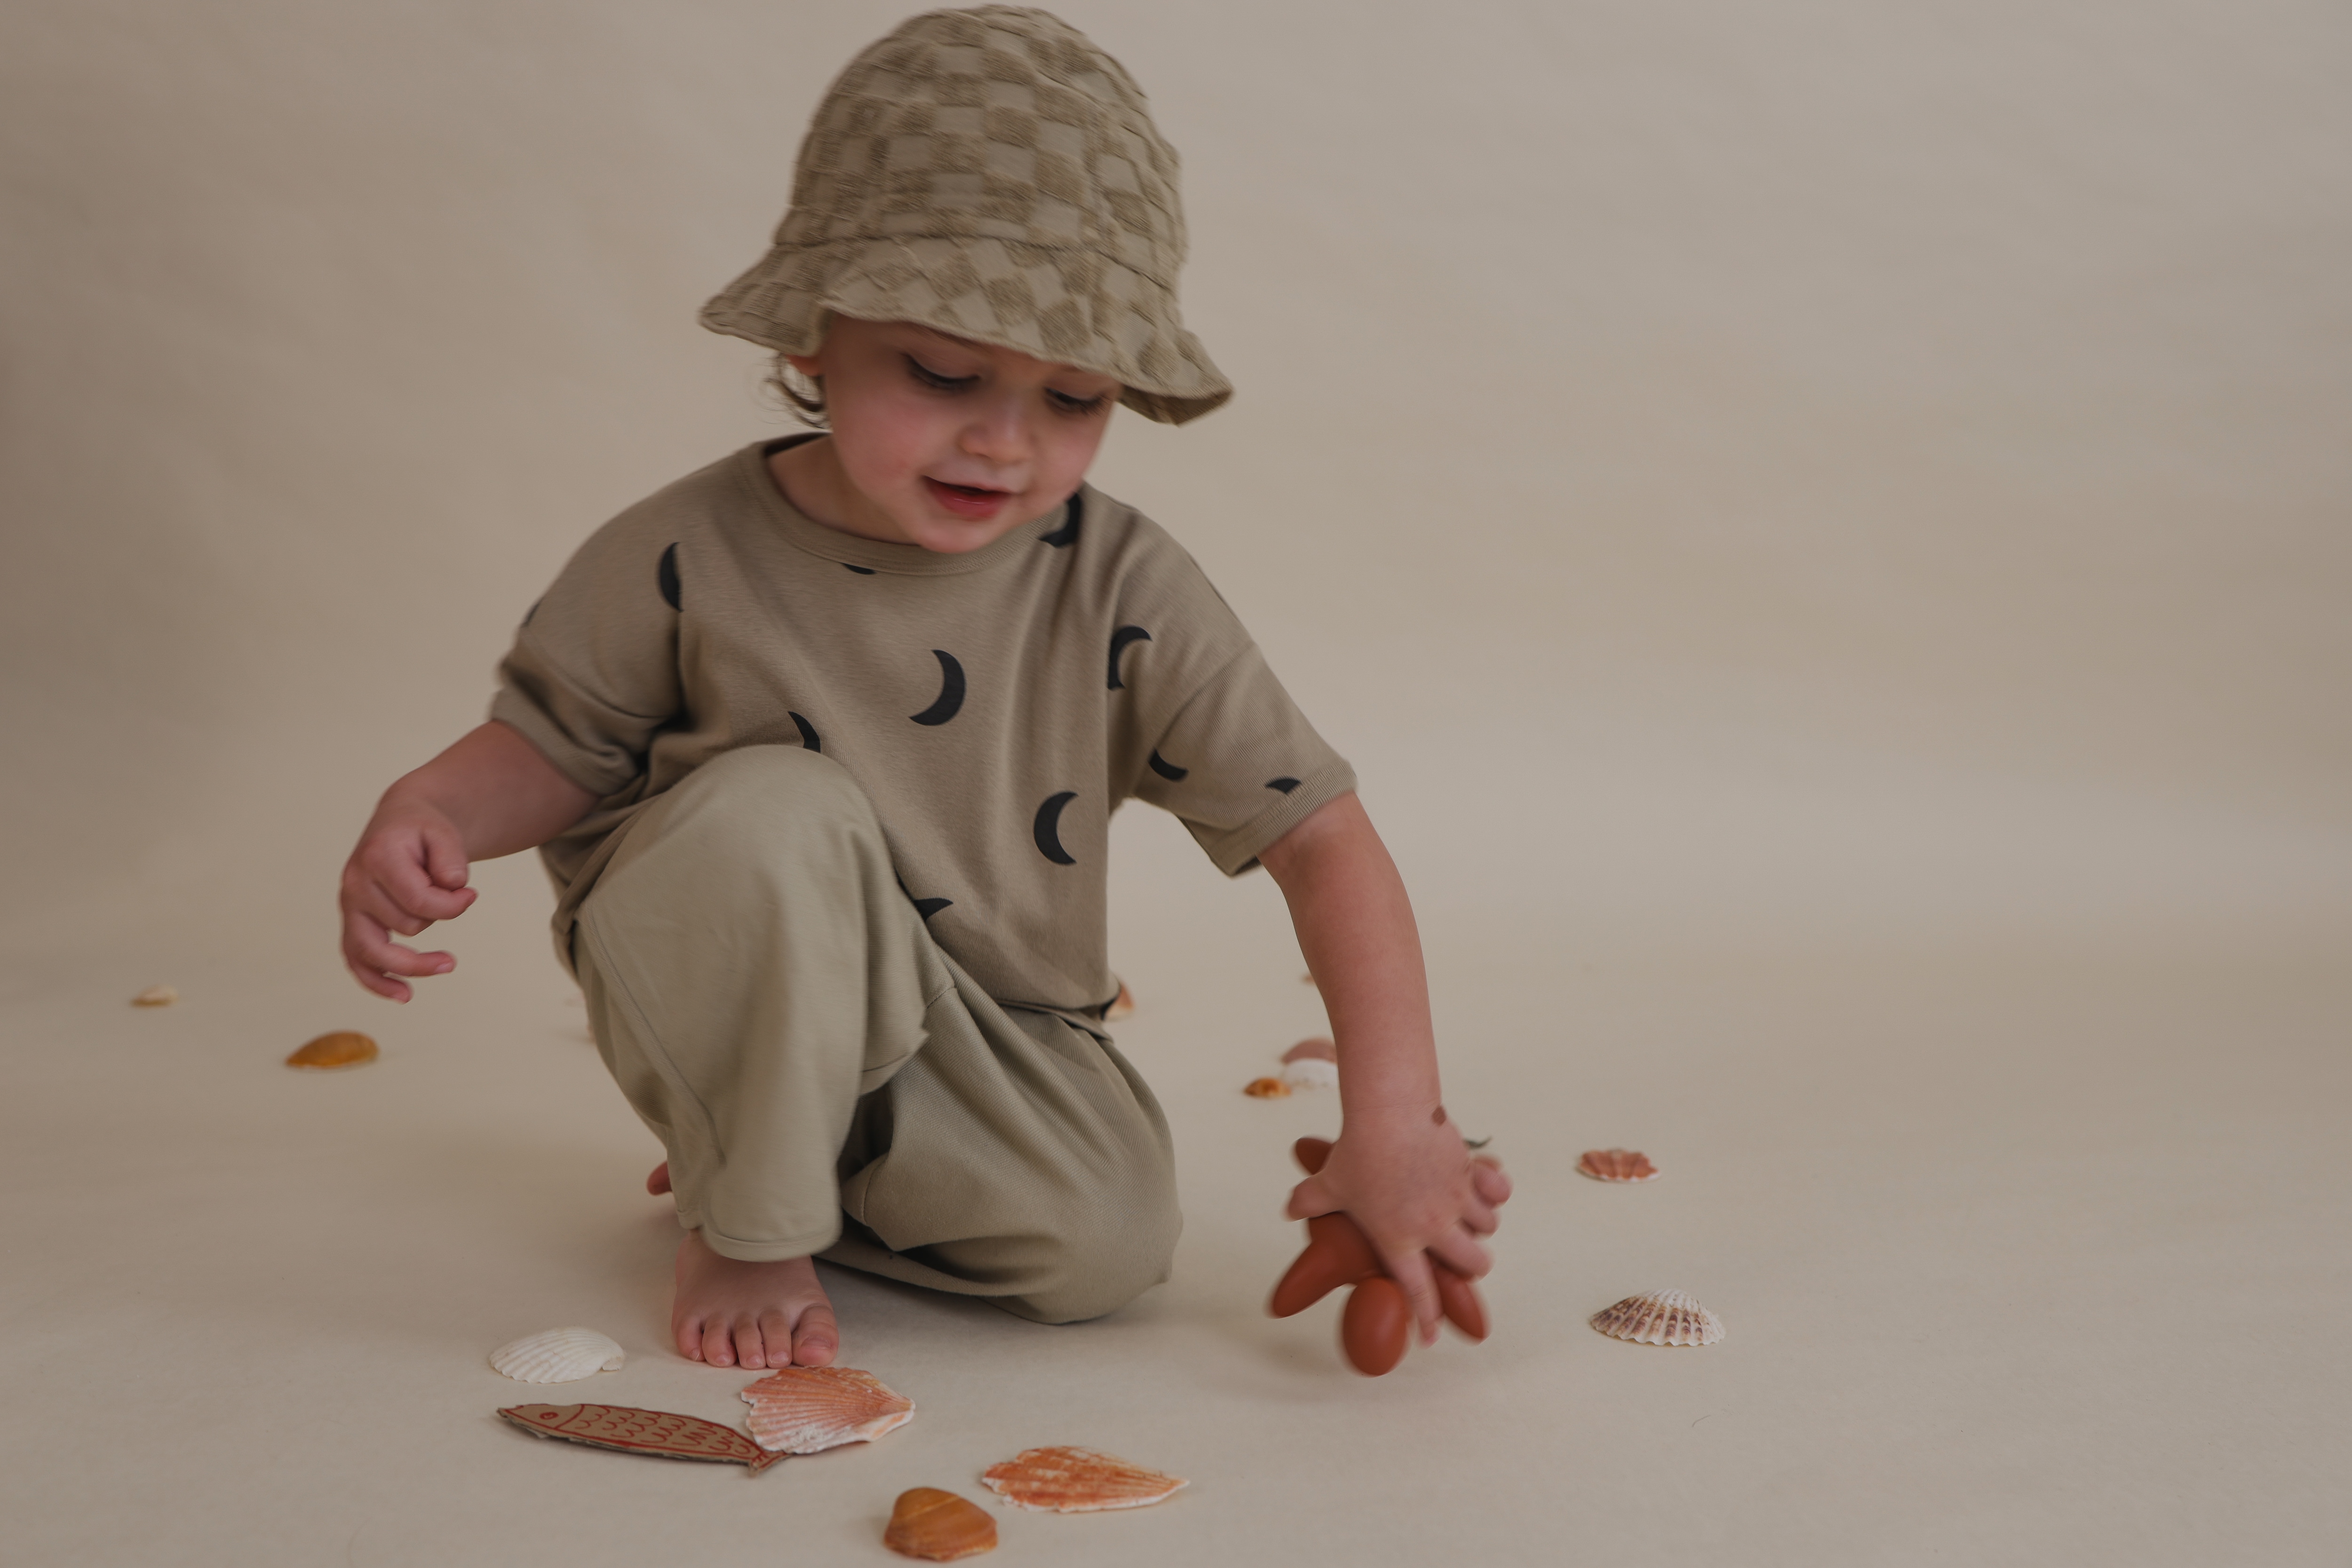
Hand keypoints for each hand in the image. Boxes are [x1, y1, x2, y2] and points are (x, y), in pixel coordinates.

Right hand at [338, 792, 477, 1000]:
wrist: (397, 823)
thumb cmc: (422, 831)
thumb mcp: (443, 832)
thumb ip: (452, 858)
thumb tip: (455, 887)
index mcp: (377, 857)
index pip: (418, 900)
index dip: (453, 905)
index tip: (472, 893)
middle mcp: (355, 884)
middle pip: (406, 926)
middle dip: (438, 918)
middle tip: (458, 902)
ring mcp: (349, 907)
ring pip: (378, 952)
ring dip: (416, 957)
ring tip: (449, 963)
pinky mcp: (351, 924)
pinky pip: (356, 962)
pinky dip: (377, 982)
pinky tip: (404, 995)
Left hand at [1286, 1107, 1512, 1343]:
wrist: (1390, 1113)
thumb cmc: (1357, 1151)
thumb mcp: (1328, 1182)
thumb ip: (1310, 1200)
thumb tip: (1290, 1208)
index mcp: (1398, 1238)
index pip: (1418, 1291)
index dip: (1425, 1318)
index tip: (1429, 1338)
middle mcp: (1433, 1226)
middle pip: (1471, 1263)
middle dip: (1471, 1266)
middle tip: (1463, 1258)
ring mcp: (1456, 1198)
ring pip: (1487, 1228)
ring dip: (1481, 1227)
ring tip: (1470, 1219)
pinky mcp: (1470, 1171)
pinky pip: (1497, 1192)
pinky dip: (1495, 1191)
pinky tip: (1488, 1188)